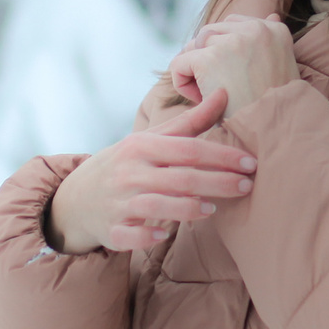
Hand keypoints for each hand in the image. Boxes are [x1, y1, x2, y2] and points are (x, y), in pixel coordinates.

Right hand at [44, 88, 256, 253]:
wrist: (77, 197)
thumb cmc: (127, 164)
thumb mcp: (152, 138)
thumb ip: (190, 122)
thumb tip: (224, 93)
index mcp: (142, 146)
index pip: (188, 149)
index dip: (221, 156)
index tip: (250, 162)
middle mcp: (130, 173)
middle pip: (180, 178)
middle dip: (217, 182)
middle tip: (247, 186)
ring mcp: (119, 202)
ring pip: (157, 205)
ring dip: (188, 208)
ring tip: (215, 209)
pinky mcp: (111, 230)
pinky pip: (129, 234)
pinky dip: (146, 234)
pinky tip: (165, 235)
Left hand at [169, 13, 298, 123]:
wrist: (274, 132)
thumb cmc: (275, 108)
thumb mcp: (280, 67)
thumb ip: (269, 42)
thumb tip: (271, 15)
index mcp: (275, 29)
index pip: (233, 24)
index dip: (225, 52)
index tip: (236, 79)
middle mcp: (256, 28)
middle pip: (209, 33)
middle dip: (206, 59)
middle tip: (220, 91)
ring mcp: (233, 41)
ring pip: (194, 46)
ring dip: (195, 71)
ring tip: (210, 97)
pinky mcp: (210, 59)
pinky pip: (179, 64)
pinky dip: (182, 83)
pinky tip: (200, 100)